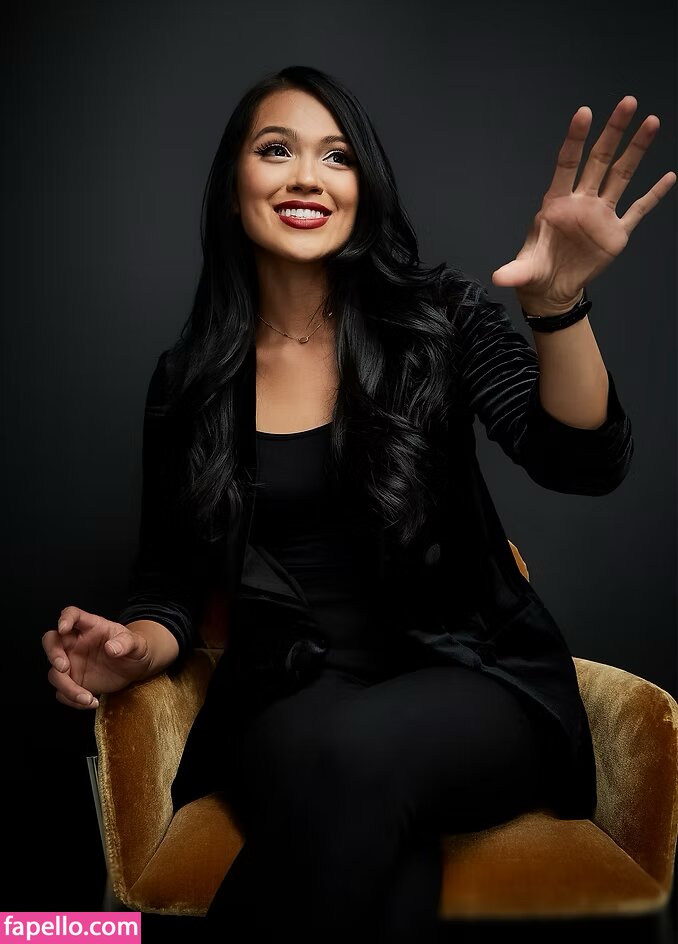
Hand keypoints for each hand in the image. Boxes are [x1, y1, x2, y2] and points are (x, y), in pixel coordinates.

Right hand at [42, 606, 154, 709]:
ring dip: (66, 687)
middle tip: (63, 667)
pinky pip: (62, 692)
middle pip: (51, 641)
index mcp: (90, 626)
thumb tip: (111, 648)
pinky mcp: (74, 681)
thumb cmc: (134, 649)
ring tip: (86, 698)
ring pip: (55, 673)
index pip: (72, 614)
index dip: (65, 618)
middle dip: (53, 654)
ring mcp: (72, 663)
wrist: (136, 667)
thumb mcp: (136, 644)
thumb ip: (126, 643)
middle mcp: (76, 643)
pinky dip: (71, 699)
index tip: (63, 628)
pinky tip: (90, 702)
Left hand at [491, 95, 675, 313]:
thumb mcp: (523, 272)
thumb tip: (498, 278)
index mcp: (557, 203)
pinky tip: (669, 176)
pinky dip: (653, 195)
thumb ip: (514, 271)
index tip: (584, 112)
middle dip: (613, 132)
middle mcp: (581, 202)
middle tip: (628, 102)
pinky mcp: (616, 232)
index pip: (567, 163)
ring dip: (636, 150)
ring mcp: (600, 215)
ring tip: (651, 122)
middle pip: (599, 160)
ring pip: (621, 175)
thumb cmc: (536, 271)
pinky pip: (638, 209)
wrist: (553, 289)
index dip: (575, 139)